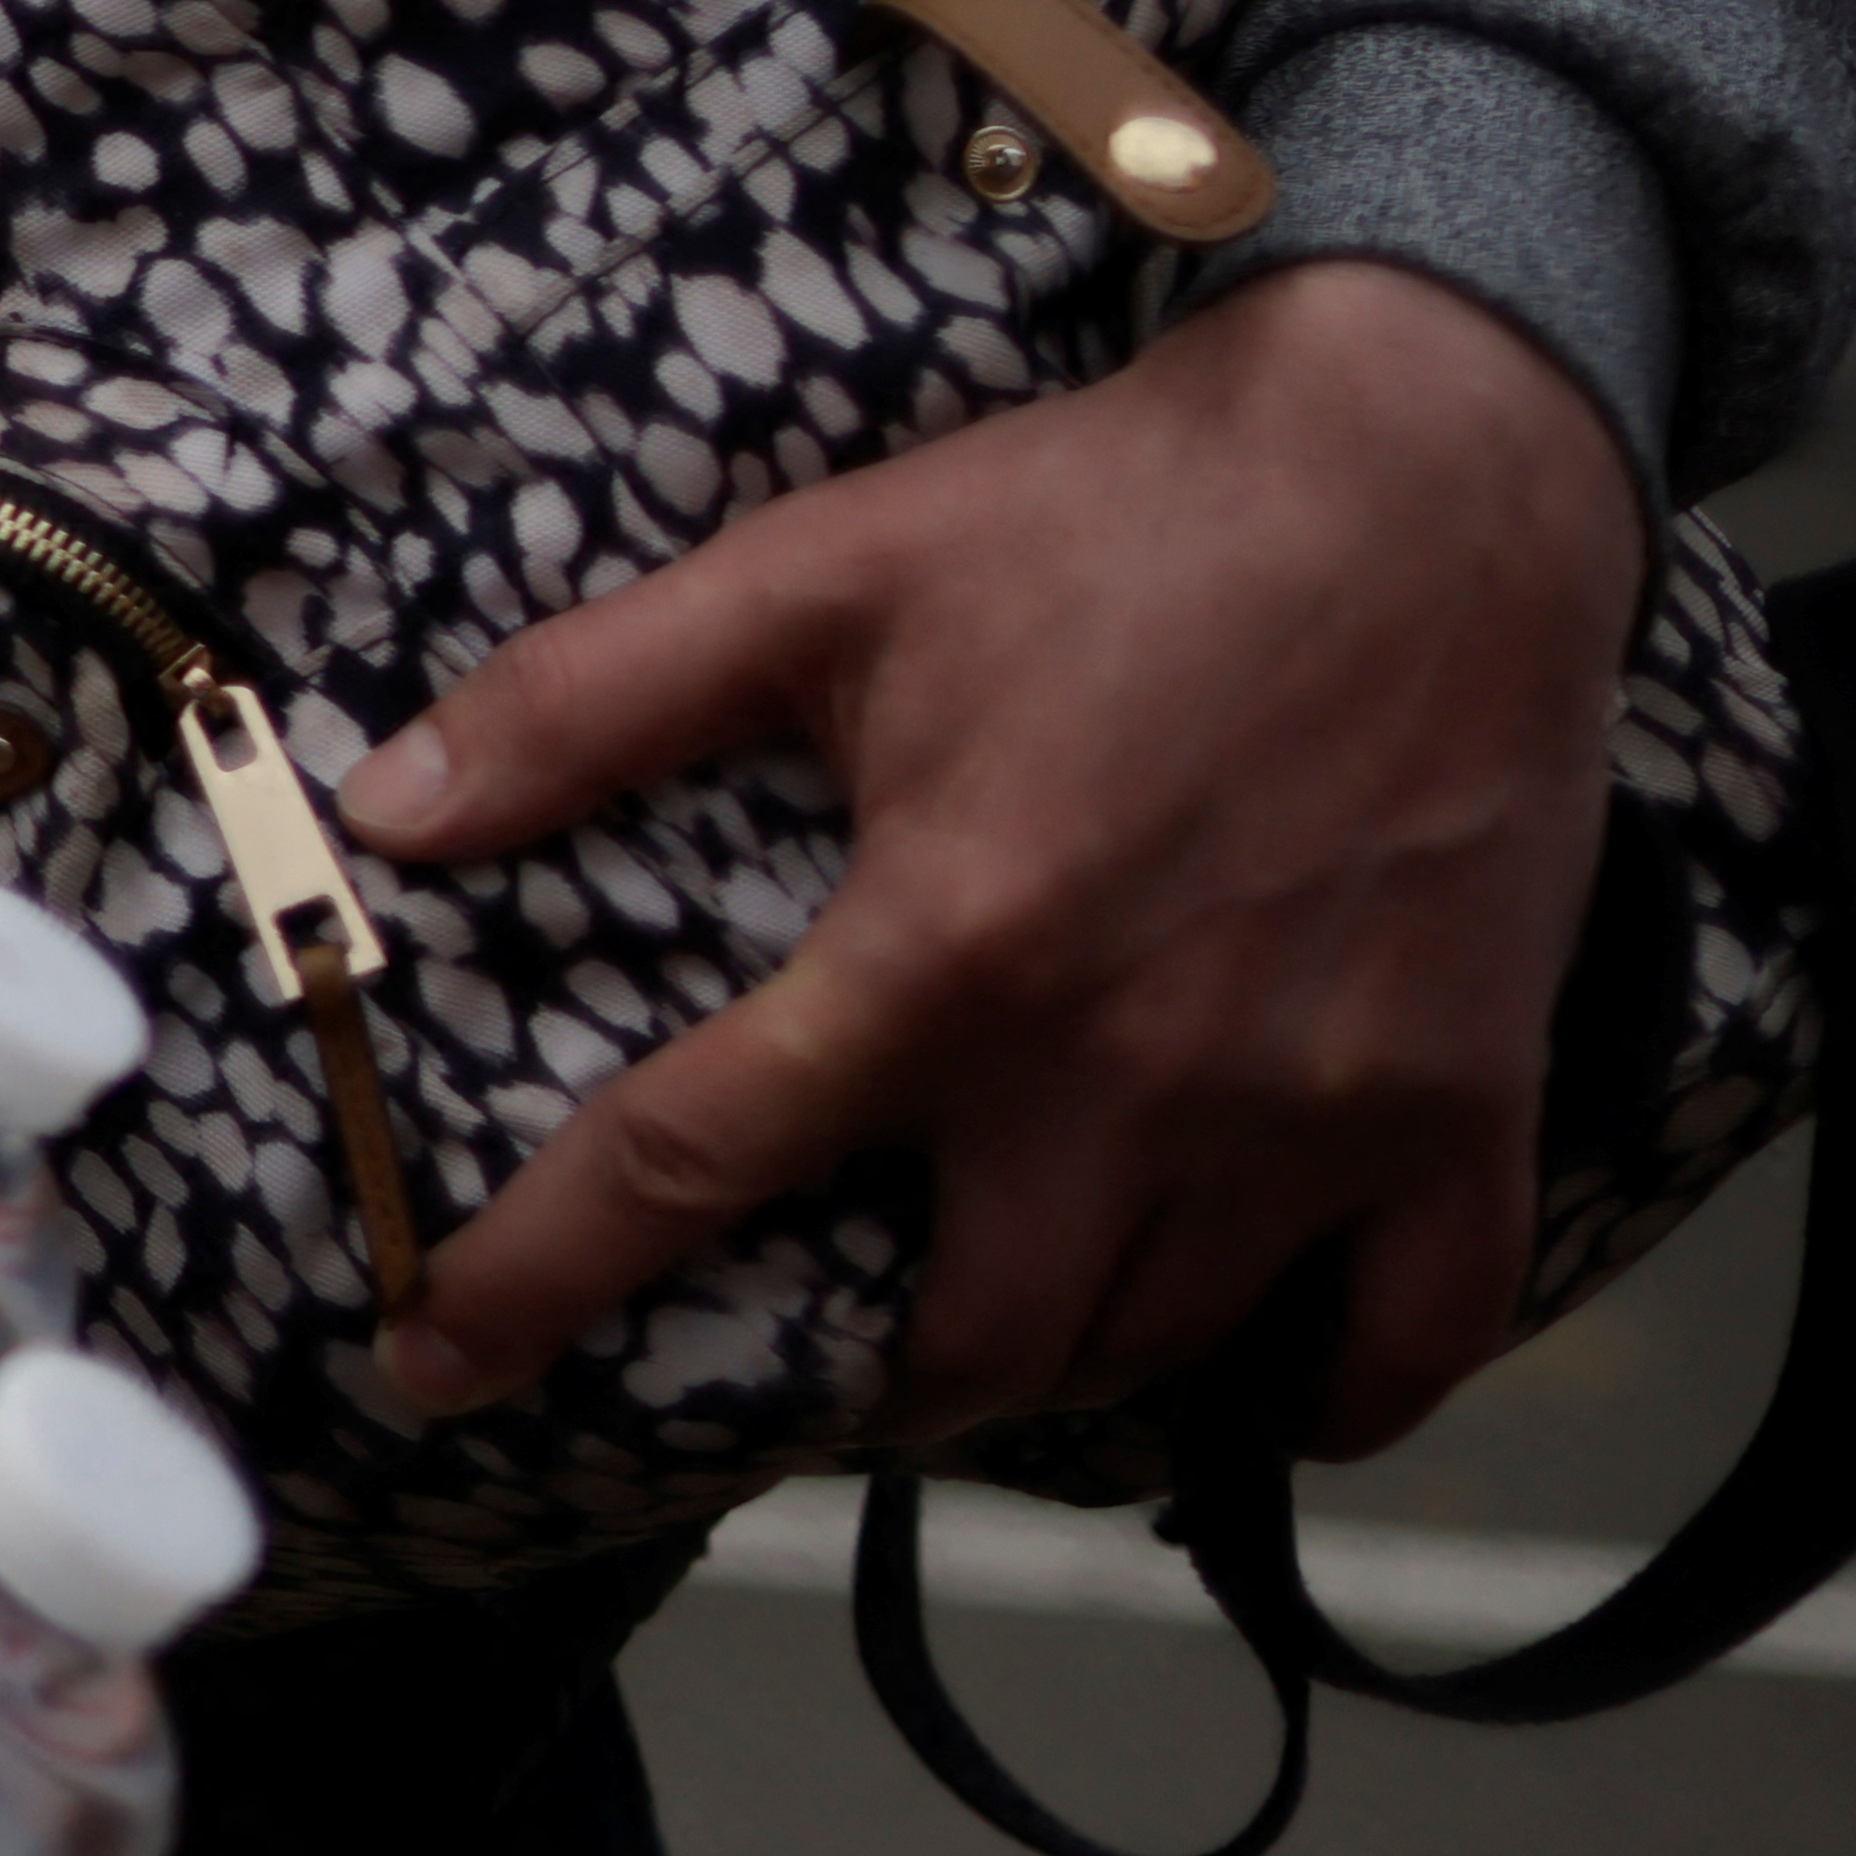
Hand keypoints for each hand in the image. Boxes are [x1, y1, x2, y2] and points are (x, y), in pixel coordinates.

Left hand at [335, 255, 1639, 1460]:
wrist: (1434, 463)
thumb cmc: (1115, 511)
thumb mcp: (819, 572)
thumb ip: (590, 701)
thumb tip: (387, 808)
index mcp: (950, 948)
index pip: (691, 1167)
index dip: (535, 1286)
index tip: (430, 1370)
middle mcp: (1129, 1073)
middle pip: (960, 1347)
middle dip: (853, 1390)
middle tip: (802, 1357)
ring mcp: (1316, 1111)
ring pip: (1158, 1354)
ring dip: (1056, 1371)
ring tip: (987, 1317)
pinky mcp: (1468, 1105)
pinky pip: (1406, 1339)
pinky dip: (1324, 1392)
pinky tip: (1249, 1366)